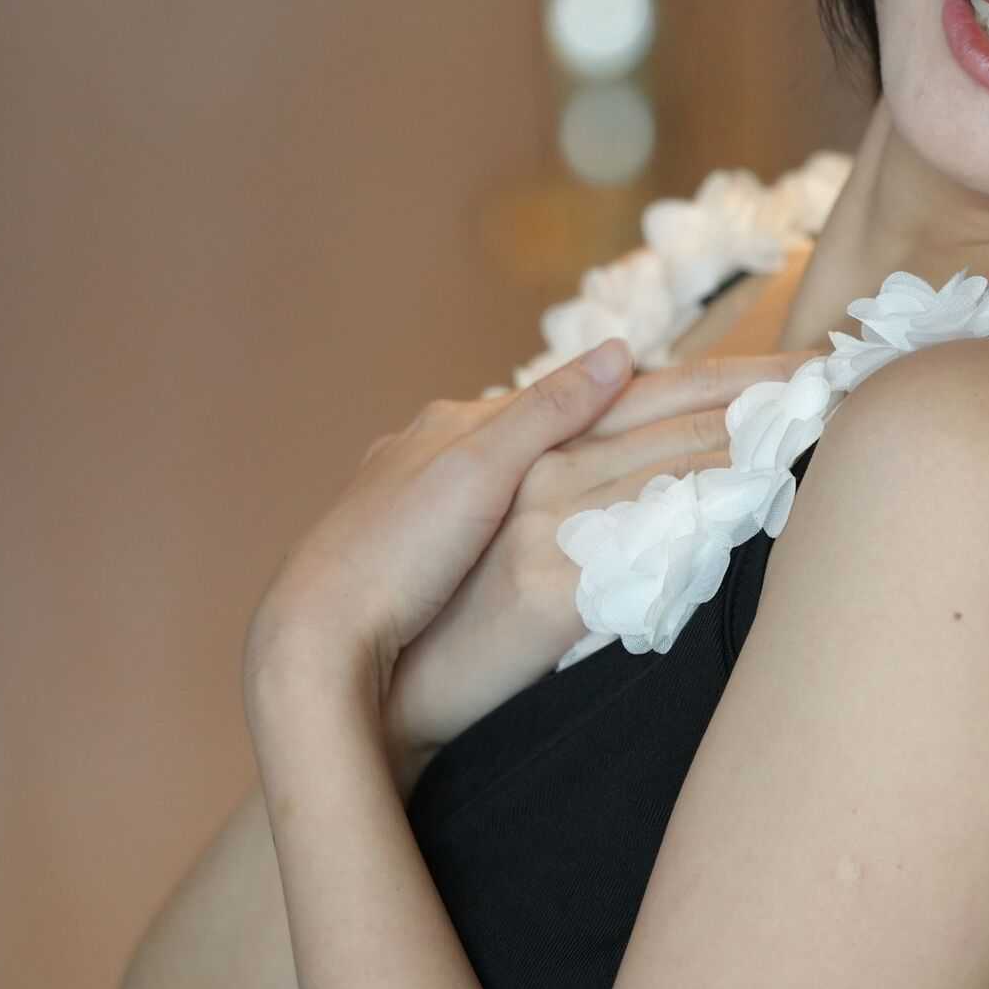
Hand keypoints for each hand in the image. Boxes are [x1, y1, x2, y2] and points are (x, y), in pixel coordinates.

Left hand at [245, 338, 645, 719]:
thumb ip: (550, 413)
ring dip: (544, 481)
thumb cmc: (397, 552)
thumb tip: (620, 351)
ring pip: (496, 477)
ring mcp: (407, 499)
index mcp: (451, 423)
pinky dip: (509, 517)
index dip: (610, 400)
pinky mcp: (402, 550)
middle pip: (522, 433)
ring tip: (598, 497)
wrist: (319, 638)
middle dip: (581, 439)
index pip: (549, 397)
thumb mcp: (483, 472)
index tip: (670, 407)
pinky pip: (472, 517)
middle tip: (652, 452)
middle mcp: (424, 449)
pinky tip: (522, 541)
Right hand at [380, 346, 836, 790]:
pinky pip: (642, 530)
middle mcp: (531, 462)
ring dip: (745, 431)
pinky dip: (701, 502)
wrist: (335, 664)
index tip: (796, 362)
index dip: (722, 372)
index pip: (643, 390)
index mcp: (516, 439)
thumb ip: (550, 457)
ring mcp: (538, 517)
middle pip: (665, 408)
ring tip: (817, 416)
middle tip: (835, 369)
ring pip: (664, 456)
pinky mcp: (544, 579)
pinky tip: (756, 490)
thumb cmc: (416, 603)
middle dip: (754, 386)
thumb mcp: (484, 516)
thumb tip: (614, 402)